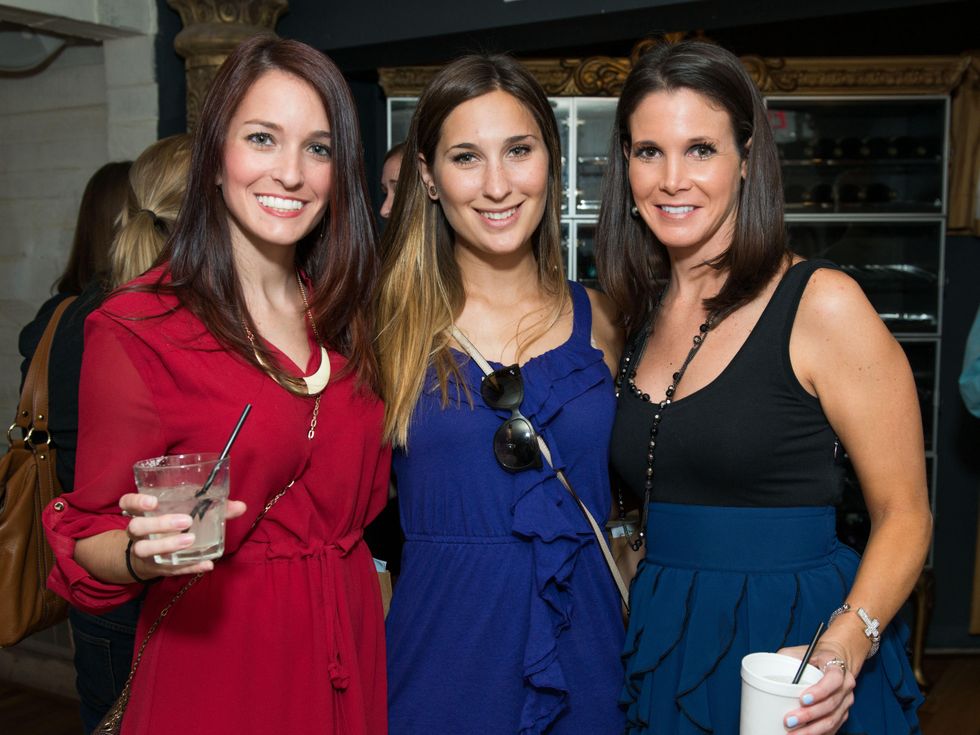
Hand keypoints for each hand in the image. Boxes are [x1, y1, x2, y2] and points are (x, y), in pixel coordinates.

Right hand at [119, 493, 246, 578]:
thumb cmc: (169, 527)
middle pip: (137, 527)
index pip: (127, 504)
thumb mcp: (182, 513)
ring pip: (145, 550)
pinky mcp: (156, 569)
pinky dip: (189, 567)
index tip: (153, 502)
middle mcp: (138, 534)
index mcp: (142, 514)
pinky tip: (206, 565)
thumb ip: (211, 508)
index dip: (136, 502)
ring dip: (168, 545)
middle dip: (159, 524)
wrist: (145, 559)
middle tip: (186, 521)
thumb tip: (241, 506)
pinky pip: (170, 570)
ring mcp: (144, 552)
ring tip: (190, 540)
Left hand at [777, 642, 856, 732]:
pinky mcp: (842, 713)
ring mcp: (845, 702)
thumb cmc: (816, 655)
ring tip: (793, 734)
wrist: (836, 659)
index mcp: (837, 668)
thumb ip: (787, 657)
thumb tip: (766, 668)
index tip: (802, 698)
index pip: (833, 680)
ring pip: (832, 720)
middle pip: (830, 705)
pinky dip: (818, 734)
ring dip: (812, 730)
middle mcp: (845, 686)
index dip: (820, 691)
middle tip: (789, 720)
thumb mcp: (802, 651)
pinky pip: (833, 728)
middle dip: (809, 715)